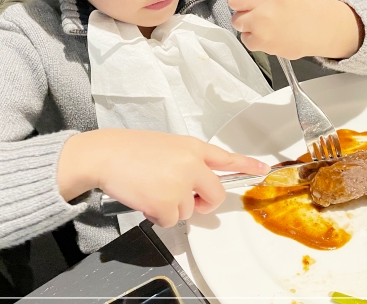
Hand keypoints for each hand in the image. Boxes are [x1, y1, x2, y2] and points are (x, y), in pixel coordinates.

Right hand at [57, 129, 269, 226]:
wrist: (104, 155)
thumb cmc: (129, 150)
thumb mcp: (165, 146)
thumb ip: (186, 162)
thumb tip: (195, 185)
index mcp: (191, 147)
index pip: (226, 157)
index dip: (247, 166)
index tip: (262, 170)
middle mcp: (191, 165)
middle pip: (216, 195)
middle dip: (204, 204)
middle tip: (186, 200)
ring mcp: (181, 185)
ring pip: (189, 211)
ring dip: (171, 207)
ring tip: (150, 188)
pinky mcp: (167, 204)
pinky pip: (171, 221)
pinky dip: (158, 216)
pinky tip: (145, 199)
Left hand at [224, 0, 362, 59]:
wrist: (325, 28)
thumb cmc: (302, 0)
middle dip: (243, 4)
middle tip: (260, 6)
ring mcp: (264, 19)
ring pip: (236, 20)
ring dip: (247, 22)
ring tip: (266, 21)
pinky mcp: (263, 40)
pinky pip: (244, 37)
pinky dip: (255, 38)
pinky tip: (270, 33)